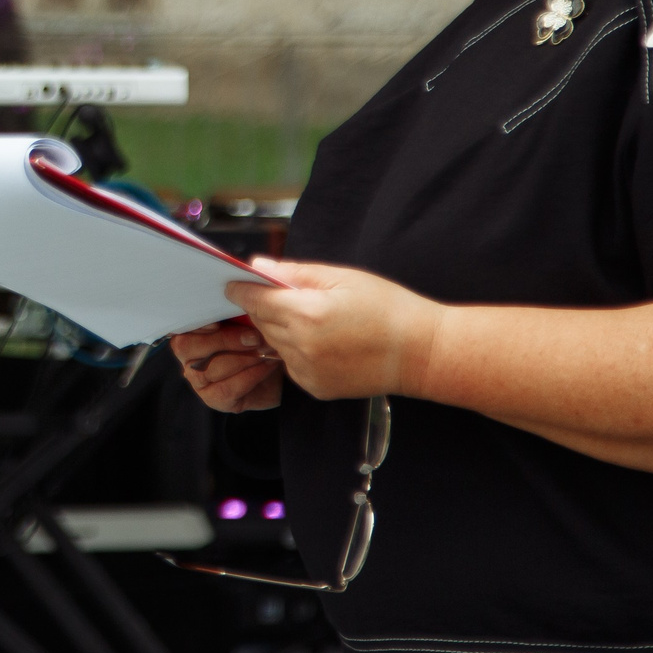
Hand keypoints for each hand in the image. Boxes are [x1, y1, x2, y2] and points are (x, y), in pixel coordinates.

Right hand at [171, 320, 285, 412]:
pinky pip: (227, 388)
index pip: (181, 327)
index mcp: (190, 332)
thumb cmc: (256, 341)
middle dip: (224, 340)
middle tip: (254, 337)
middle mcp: (188, 357)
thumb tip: (234, 290)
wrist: (277, 373)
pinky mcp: (213, 399)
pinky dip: (250, 375)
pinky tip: (266, 366)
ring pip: (209, 368)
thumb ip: (233, 309)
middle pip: (188, 347)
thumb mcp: (245, 320)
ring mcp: (198, 380)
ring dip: (243, 358)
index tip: (219, 321)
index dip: (197, 324)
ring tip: (265, 350)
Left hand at [226, 260, 443, 401]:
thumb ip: (295, 273)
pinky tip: (324, 341)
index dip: (241, 288)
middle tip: (286, 295)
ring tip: (315, 318)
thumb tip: (258, 266)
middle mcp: (301, 346)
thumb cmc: (388, 309)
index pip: (255, 299)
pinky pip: (290, 363)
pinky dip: (296, 350)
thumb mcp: (342, 278)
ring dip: (281, 328)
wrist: (421, 353)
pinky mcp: (315, 387)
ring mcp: (307, 371)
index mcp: (306, 313)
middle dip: (266, 306)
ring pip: (274, 343)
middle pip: (262, 321)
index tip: (232, 282)